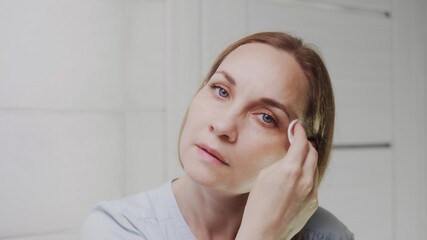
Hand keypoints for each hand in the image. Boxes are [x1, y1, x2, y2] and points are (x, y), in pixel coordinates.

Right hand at [236, 121, 318, 239]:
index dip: (299, 131)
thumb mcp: (265, 176)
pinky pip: (312, 183)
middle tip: (297, 139)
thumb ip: (280, 161)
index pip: (301, 142)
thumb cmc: (258, 206)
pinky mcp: (313, 203)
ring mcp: (312, 192)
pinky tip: (294, 180)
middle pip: (312, 152)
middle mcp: (306, 179)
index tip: (296, 126)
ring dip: (306, 160)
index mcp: (291, 169)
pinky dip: (306, 176)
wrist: (264, 232)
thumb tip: (289, 153)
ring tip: (296, 158)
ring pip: (313, 168)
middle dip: (305, 143)